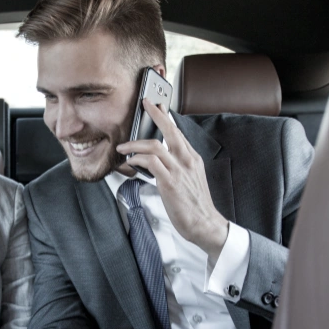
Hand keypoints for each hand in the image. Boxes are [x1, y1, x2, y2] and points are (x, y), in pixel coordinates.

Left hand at [115, 98, 228, 262]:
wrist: (205, 224)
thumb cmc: (195, 205)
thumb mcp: (190, 180)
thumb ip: (177, 167)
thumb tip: (158, 161)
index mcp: (192, 159)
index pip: (178, 132)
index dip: (166, 118)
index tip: (158, 106)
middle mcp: (187, 161)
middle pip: (171, 130)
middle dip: (156, 114)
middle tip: (145, 104)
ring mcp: (179, 171)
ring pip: (155, 145)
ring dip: (135, 143)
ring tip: (124, 146)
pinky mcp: (170, 183)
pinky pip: (151, 162)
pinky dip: (137, 158)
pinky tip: (130, 161)